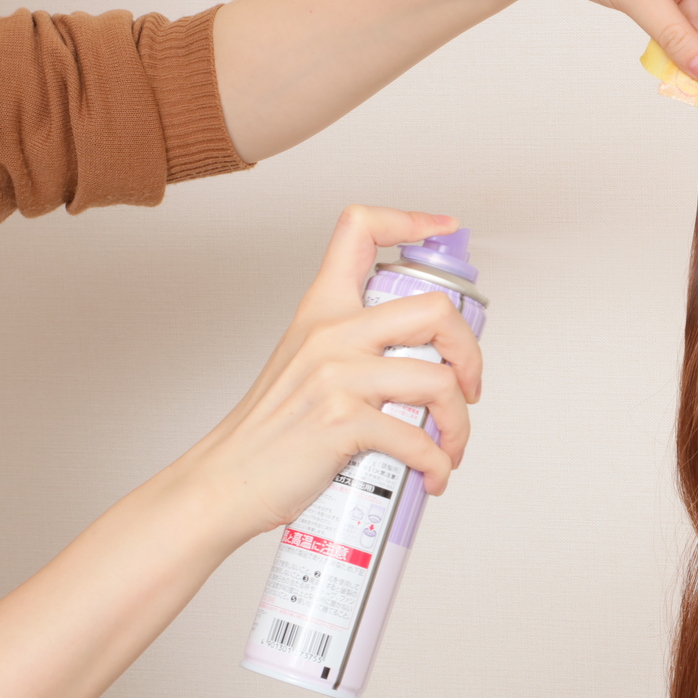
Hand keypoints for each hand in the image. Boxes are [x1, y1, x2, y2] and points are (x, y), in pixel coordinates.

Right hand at [169, 206, 484, 544]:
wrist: (227, 478)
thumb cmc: (271, 429)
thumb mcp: (302, 361)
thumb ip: (350, 343)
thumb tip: (416, 356)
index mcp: (322, 308)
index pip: (359, 228)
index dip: (410, 219)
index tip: (443, 228)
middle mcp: (331, 333)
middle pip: (434, 311)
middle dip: (471, 353)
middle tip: (470, 387)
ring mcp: (336, 376)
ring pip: (438, 383)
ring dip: (459, 425)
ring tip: (450, 447)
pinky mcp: (342, 423)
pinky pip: (417, 440)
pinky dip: (437, 464)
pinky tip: (434, 476)